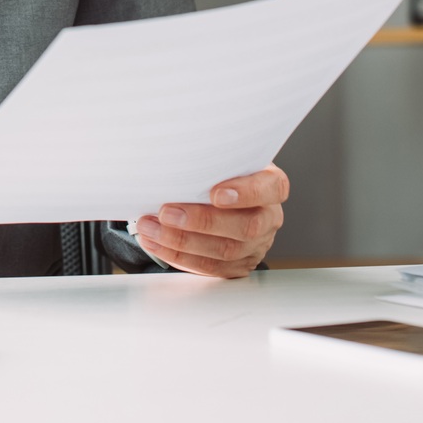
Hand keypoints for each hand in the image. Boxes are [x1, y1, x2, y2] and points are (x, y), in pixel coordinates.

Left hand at [133, 164, 287, 277]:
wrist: (225, 193)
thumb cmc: (222, 172)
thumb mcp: (223, 158)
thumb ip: (211, 159)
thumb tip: (175, 155)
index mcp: (271, 185)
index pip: (270, 188)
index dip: (245, 193)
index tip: (215, 194)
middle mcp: (269, 216)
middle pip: (246, 226)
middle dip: (202, 222)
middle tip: (167, 213)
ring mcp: (257, 244)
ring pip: (226, 251)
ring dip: (182, 242)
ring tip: (151, 229)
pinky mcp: (239, 264)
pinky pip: (211, 266)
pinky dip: (180, 256)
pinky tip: (156, 243)